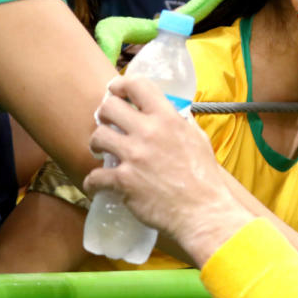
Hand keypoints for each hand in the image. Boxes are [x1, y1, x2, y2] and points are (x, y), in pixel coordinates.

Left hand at [83, 75, 252, 262]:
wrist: (203, 212)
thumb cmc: (205, 178)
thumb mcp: (199, 140)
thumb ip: (182, 124)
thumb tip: (176, 115)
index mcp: (168, 119)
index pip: (137, 85)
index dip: (120, 85)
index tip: (115, 91)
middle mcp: (149, 133)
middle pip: (109, 107)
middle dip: (104, 115)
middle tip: (107, 124)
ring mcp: (134, 156)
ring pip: (97, 136)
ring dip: (96, 144)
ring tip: (101, 152)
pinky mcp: (123, 181)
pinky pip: (95, 175)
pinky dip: (92, 182)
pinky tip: (97, 185)